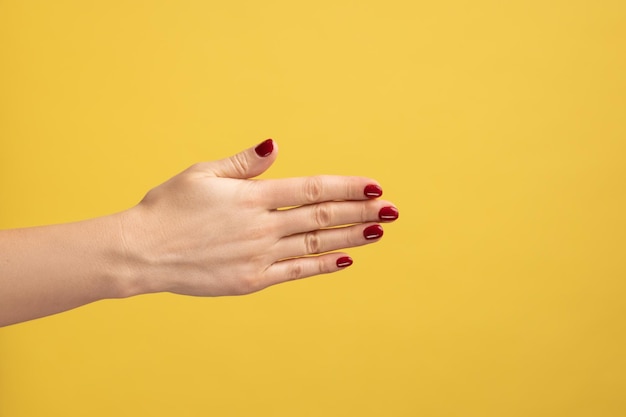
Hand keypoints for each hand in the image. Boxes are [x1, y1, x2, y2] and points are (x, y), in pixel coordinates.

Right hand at [120, 139, 398, 296]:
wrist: (141, 253)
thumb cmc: (167, 209)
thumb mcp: (202, 174)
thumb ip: (243, 163)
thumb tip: (274, 145)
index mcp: (252, 197)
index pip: (312, 189)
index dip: (347, 187)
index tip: (375, 185)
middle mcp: (262, 226)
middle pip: (323, 217)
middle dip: (361, 212)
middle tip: (392, 210)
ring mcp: (260, 256)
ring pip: (316, 246)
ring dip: (351, 237)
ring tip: (379, 231)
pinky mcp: (252, 280)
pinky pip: (297, 273)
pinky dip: (323, 267)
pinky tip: (345, 261)